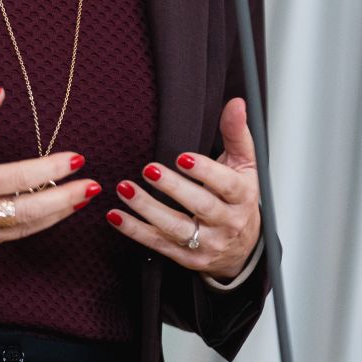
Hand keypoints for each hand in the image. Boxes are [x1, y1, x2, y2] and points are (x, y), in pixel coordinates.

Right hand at [0, 87, 98, 259]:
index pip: (18, 178)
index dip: (52, 169)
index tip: (77, 159)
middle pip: (29, 212)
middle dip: (66, 199)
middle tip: (93, 187)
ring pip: (20, 230)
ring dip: (53, 215)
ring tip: (78, 199)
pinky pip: (3, 240)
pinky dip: (28, 227)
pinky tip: (45, 214)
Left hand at [107, 97, 260, 279]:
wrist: (242, 248)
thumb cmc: (239, 199)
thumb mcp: (245, 165)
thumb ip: (236, 133)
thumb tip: (236, 103)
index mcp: (243, 196)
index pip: (226, 184)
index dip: (205, 171)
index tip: (181, 157)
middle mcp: (227, 223)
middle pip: (201, 206)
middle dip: (173, 188)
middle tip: (148, 169)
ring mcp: (207, 244)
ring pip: (175, 228)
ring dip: (147, 209)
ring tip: (125, 189)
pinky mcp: (187, 258)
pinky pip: (158, 244)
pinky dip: (135, 231)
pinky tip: (116, 215)